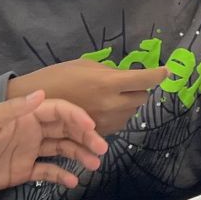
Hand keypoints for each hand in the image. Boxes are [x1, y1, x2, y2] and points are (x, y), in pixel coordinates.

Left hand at [0, 92, 109, 192]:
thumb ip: (15, 109)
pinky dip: (61, 175)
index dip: (76, 116)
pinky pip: (47, 171)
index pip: (57, 111)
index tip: (91, 127)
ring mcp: (29, 150)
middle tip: (101, 149)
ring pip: (61, 149)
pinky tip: (73, 181)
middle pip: (65, 129)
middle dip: (85, 136)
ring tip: (94, 164)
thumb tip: (41, 93)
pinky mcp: (23, 170)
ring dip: (79, 154)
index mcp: (24, 114)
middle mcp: (31, 130)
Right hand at [8, 59, 168, 135]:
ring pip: (131, 113)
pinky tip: (100, 109)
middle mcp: (111, 105)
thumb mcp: (85, 65)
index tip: (165, 71)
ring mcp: (106, 122)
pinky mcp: (100, 133)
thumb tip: (125, 76)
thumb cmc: (58, 77)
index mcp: (108, 83)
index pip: (144, 80)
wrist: (35, 105)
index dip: (158, 74)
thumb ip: (109, 71)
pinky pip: (118, 123)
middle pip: (141, 98)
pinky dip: (116, 115)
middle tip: (125, 84)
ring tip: (108, 97)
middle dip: (137, 90)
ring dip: (127, 104)